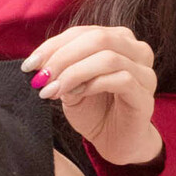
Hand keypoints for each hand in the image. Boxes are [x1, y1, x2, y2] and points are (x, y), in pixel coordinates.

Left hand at [20, 25, 163, 167]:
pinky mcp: (145, 96)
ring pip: (108, 58)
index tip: (30, 65)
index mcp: (118, 40)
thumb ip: (61, 70)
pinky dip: (93, 85)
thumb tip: (39, 65)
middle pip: (98, 39)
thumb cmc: (95, 111)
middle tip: (41, 78)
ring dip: (74, 73)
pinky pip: (121, 79)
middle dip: (63, 57)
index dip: (53, 46)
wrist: (116, 143)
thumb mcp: (71, 85)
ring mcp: (145, 73)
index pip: (83, 32)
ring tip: (53, 90)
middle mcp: (137, 50)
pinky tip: (77, 95)